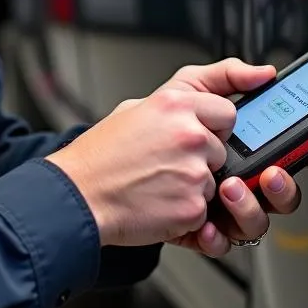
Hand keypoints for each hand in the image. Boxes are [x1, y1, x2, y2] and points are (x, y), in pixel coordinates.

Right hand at [44, 83, 237, 247]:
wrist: (80, 193)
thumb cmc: (102, 154)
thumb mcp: (136, 107)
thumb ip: (180, 100)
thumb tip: (214, 95)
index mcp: (176, 104)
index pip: (227, 111)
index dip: (215, 126)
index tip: (199, 133)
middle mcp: (189, 134)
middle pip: (222, 149)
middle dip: (203, 158)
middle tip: (166, 162)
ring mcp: (193, 172)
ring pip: (214, 182)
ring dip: (193, 186)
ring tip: (158, 183)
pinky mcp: (192, 207)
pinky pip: (205, 211)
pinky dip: (186, 212)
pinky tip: (159, 201)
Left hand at [158, 59, 307, 257]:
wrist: (92, 178)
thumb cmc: (139, 135)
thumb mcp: (182, 91)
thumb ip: (225, 77)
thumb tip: (265, 72)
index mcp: (237, 147)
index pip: (286, 151)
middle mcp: (234, 179)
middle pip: (280, 191)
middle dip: (285, 185)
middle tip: (269, 174)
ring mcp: (218, 209)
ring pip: (256, 220)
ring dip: (249, 207)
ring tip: (226, 189)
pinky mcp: (197, 232)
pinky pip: (221, 242)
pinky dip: (215, 235)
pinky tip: (203, 223)